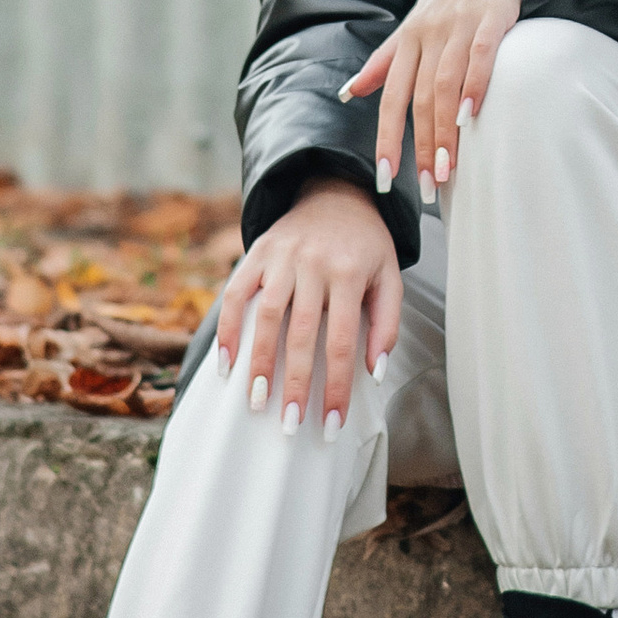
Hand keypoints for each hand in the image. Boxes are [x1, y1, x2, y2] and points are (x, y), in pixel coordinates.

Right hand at [215, 179, 402, 433]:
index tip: (331, 422)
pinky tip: (227, 363)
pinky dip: (229, 328)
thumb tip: (374, 371)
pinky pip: (236, 292)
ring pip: (266, 315)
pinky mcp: (257, 252)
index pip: (342, 340)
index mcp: (350, 271)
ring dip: (259, 362)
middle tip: (290, 425)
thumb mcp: (390, 276)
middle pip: (302, 333)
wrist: (338, 192)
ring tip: (256, 402)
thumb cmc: (366, 245)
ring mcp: (282, 256)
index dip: (336, 384)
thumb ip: (386, 323)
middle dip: (295, 383)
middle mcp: (313, 262)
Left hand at [341, 0, 528, 205]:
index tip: (386, 179)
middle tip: (431, 187)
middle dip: (422, 146)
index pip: (392, 98)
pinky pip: (480, 54)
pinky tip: (472, 116)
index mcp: (408, 40)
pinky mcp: (493, 16)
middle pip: (420, 99)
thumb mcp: (414, 23)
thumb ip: (384, 61)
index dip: (387, 139)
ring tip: (449, 168)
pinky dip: (475, 85)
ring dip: (445, 130)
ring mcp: (460, 25)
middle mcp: (429, 34)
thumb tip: (349, 93)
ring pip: (446, 84)